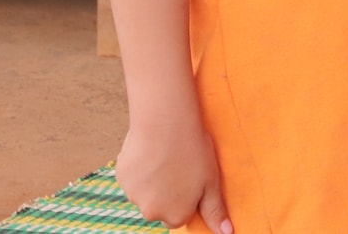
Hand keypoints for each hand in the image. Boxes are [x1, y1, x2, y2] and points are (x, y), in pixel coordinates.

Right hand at [116, 121, 231, 232]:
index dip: (187, 196)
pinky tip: (150, 151)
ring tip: (166, 155)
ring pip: (145, 192)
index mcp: (175, 216)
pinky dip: (139, 168)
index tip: (192, 177)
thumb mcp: (212, 183)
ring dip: (153, 180)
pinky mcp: (121, 178)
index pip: (181, 215)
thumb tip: (226, 233)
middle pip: (161, 206)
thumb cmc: (194, 152)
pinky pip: (132, 177)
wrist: (166, 124)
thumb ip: (216, 211)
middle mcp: (151, 212)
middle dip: (168, 191)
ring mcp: (133, 196)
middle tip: (179, 165)